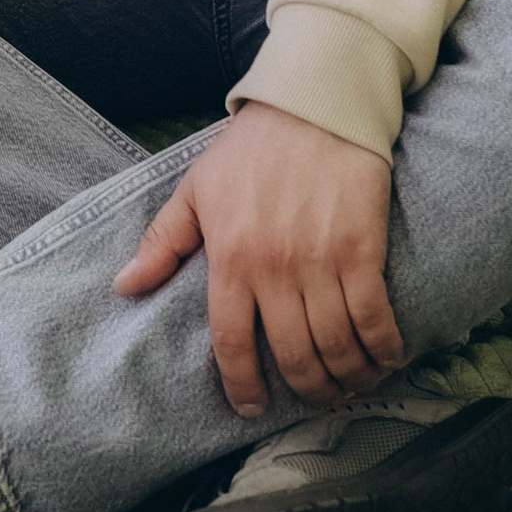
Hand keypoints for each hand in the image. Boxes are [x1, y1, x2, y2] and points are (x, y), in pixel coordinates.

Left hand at [114, 100, 403, 421]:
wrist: (314, 105)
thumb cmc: (251, 149)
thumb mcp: (196, 189)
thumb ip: (163, 242)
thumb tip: (125, 286)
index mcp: (229, 258)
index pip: (231, 344)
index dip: (242, 386)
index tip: (251, 406)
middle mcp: (274, 269)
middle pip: (293, 356)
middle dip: (307, 391)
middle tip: (316, 400)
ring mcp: (321, 262)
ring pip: (336, 347)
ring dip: (347, 379)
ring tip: (350, 386)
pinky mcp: (363, 251)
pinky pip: (374, 318)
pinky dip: (383, 350)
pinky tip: (386, 360)